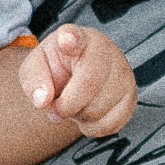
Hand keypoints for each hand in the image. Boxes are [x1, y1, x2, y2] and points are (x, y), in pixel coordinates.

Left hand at [23, 23, 135, 138]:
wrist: (77, 77)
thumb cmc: (56, 69)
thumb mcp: (35, 69)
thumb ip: (33, 81)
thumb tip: (42, 100)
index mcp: (76, 37)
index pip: (75, 36)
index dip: (71, 39)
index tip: (66, 40)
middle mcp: (105, 50)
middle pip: (88, 84)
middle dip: (66, 106)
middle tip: (55, 108)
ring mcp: (123, 73)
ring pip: (98, 109)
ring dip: (79, 117)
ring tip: (75, 105)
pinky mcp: (131, 96)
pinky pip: (110, 124)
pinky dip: (93, 128)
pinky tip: (88, 115)